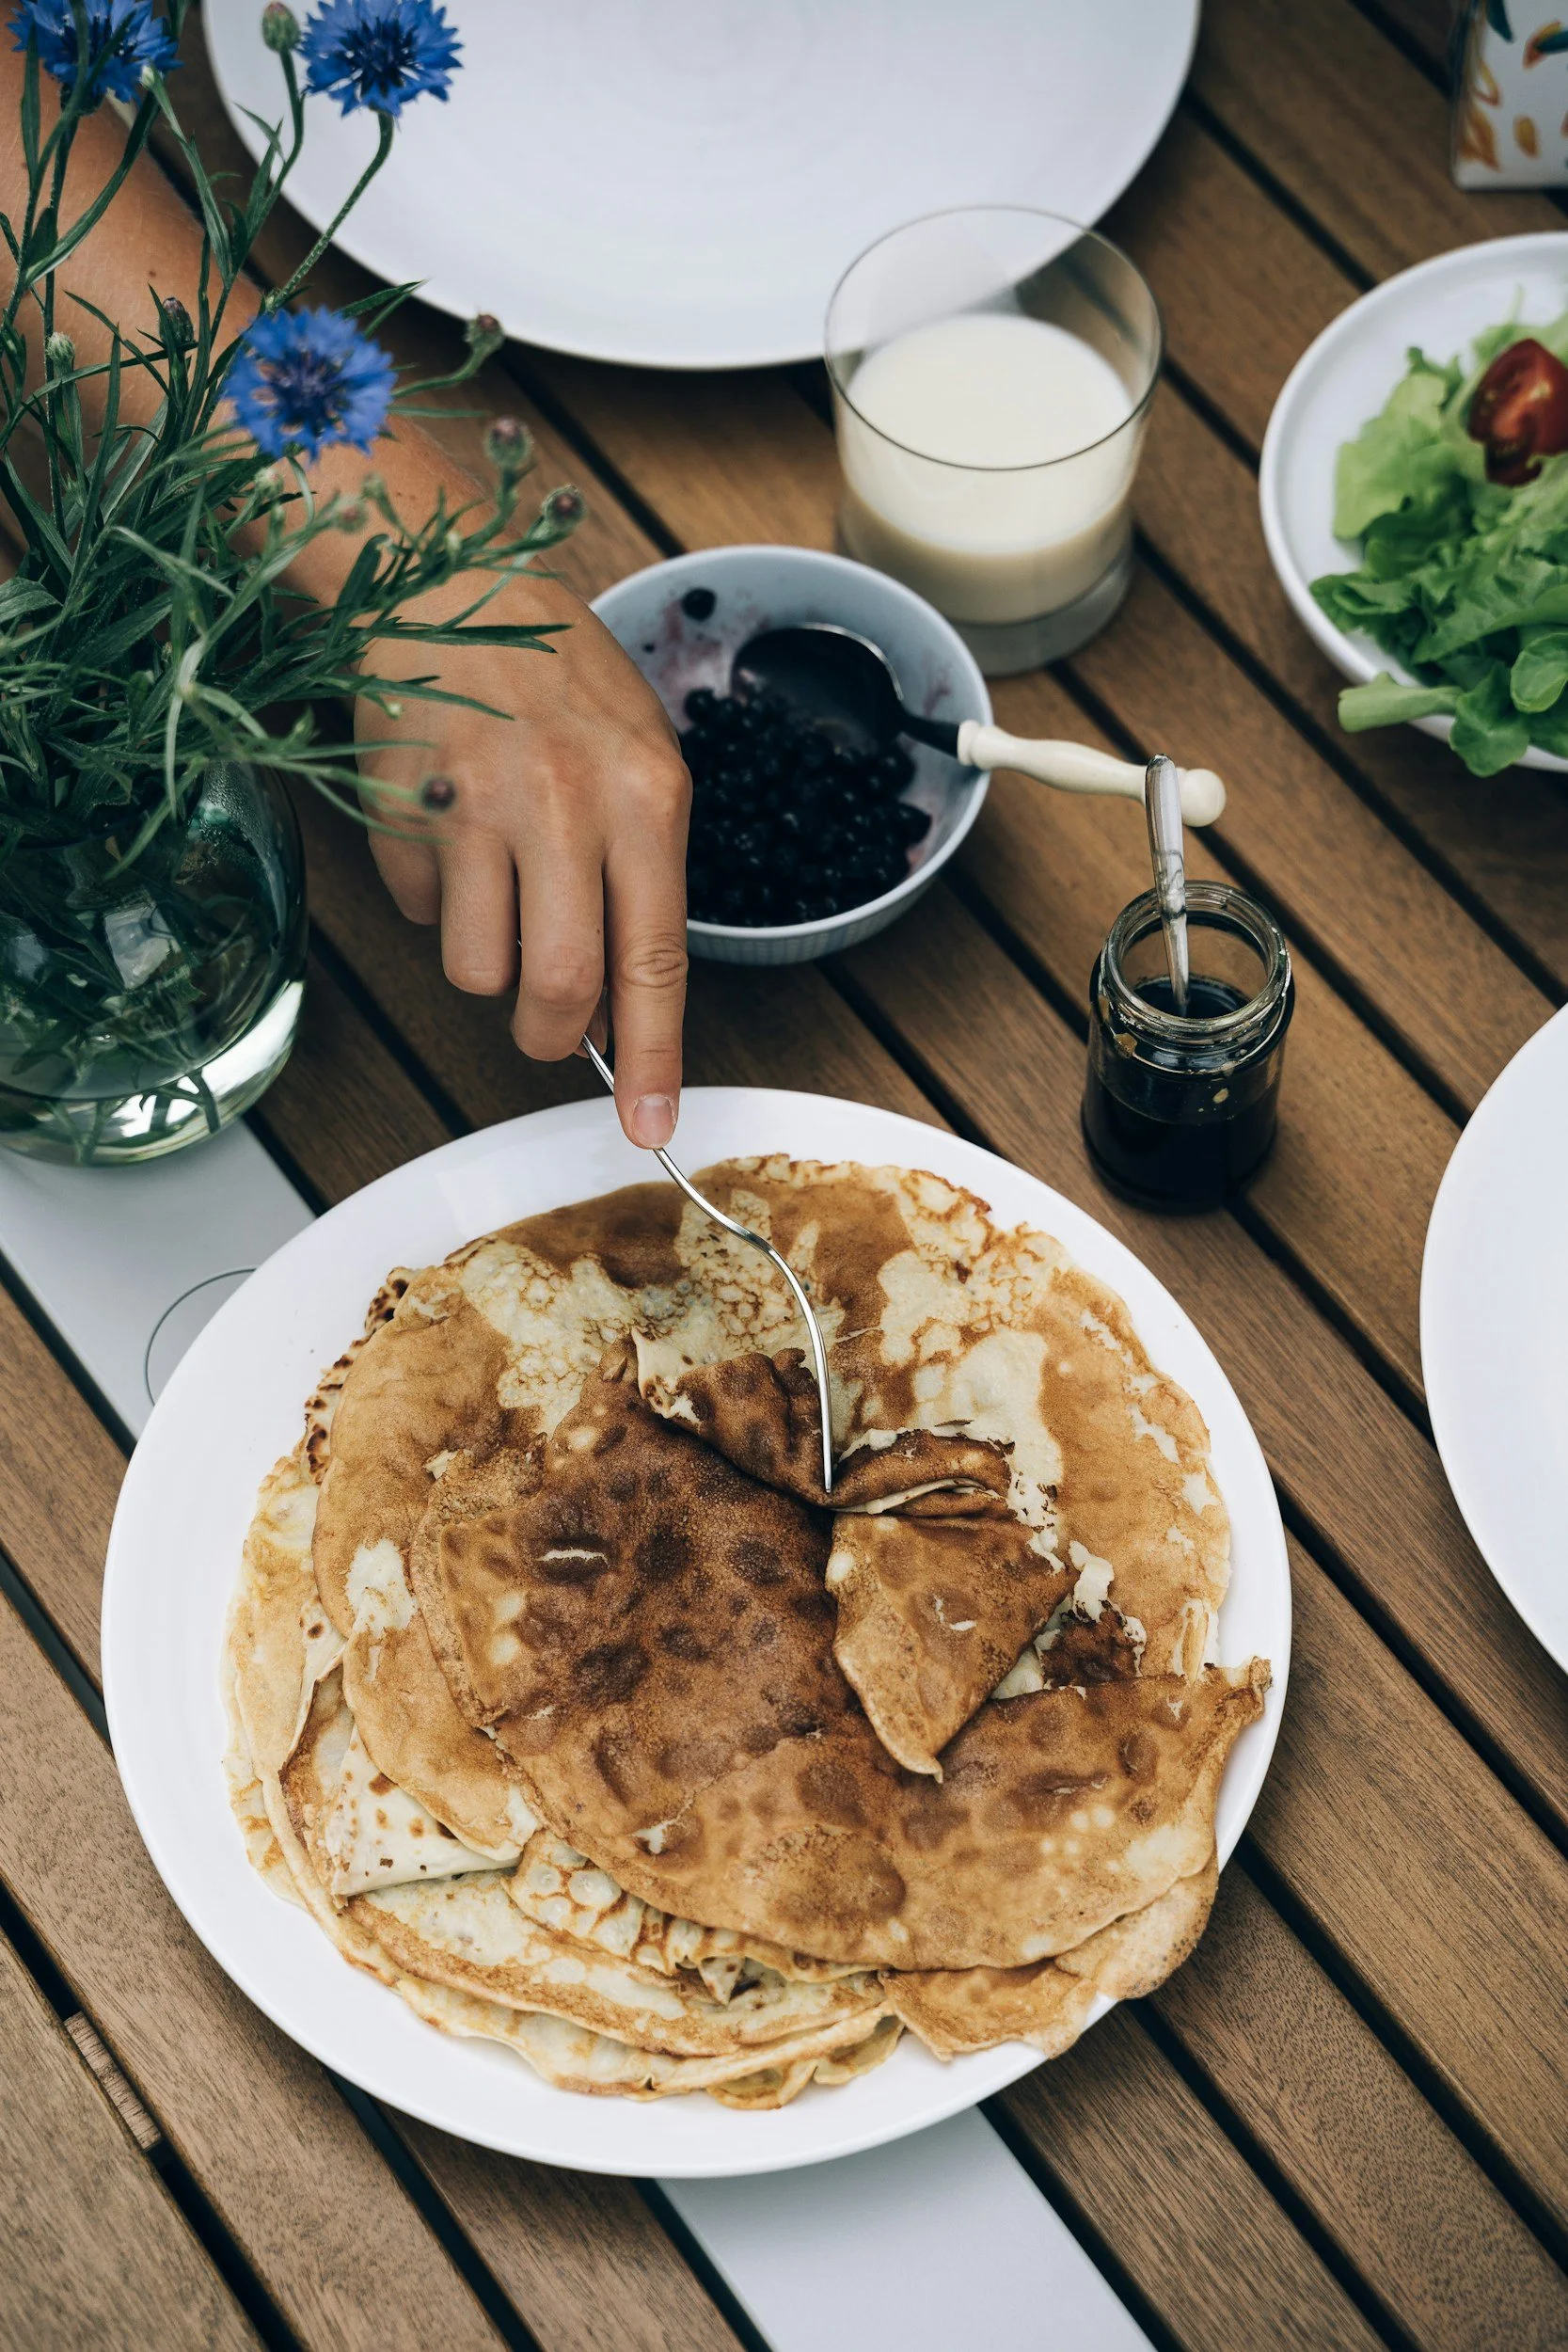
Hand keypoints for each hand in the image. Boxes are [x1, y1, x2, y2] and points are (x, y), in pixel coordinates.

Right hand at [356, 566, 691, 1148]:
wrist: (441, 582)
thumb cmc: (553, 675)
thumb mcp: (637, 752)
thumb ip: (640, 872)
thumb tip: (624, 1003)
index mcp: (647, 794)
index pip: (655, 960)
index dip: (654, 1058)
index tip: (650, 1129)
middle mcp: (567, 804)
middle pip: (559, 989)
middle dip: (550, 1036)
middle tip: (545, 1030)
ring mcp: (477, 806)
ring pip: (475, 969)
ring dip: (483, 960)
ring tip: (492, 887)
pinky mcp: (401, 809)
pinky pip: (419, 914)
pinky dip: (432, 898)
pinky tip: (445, 829)